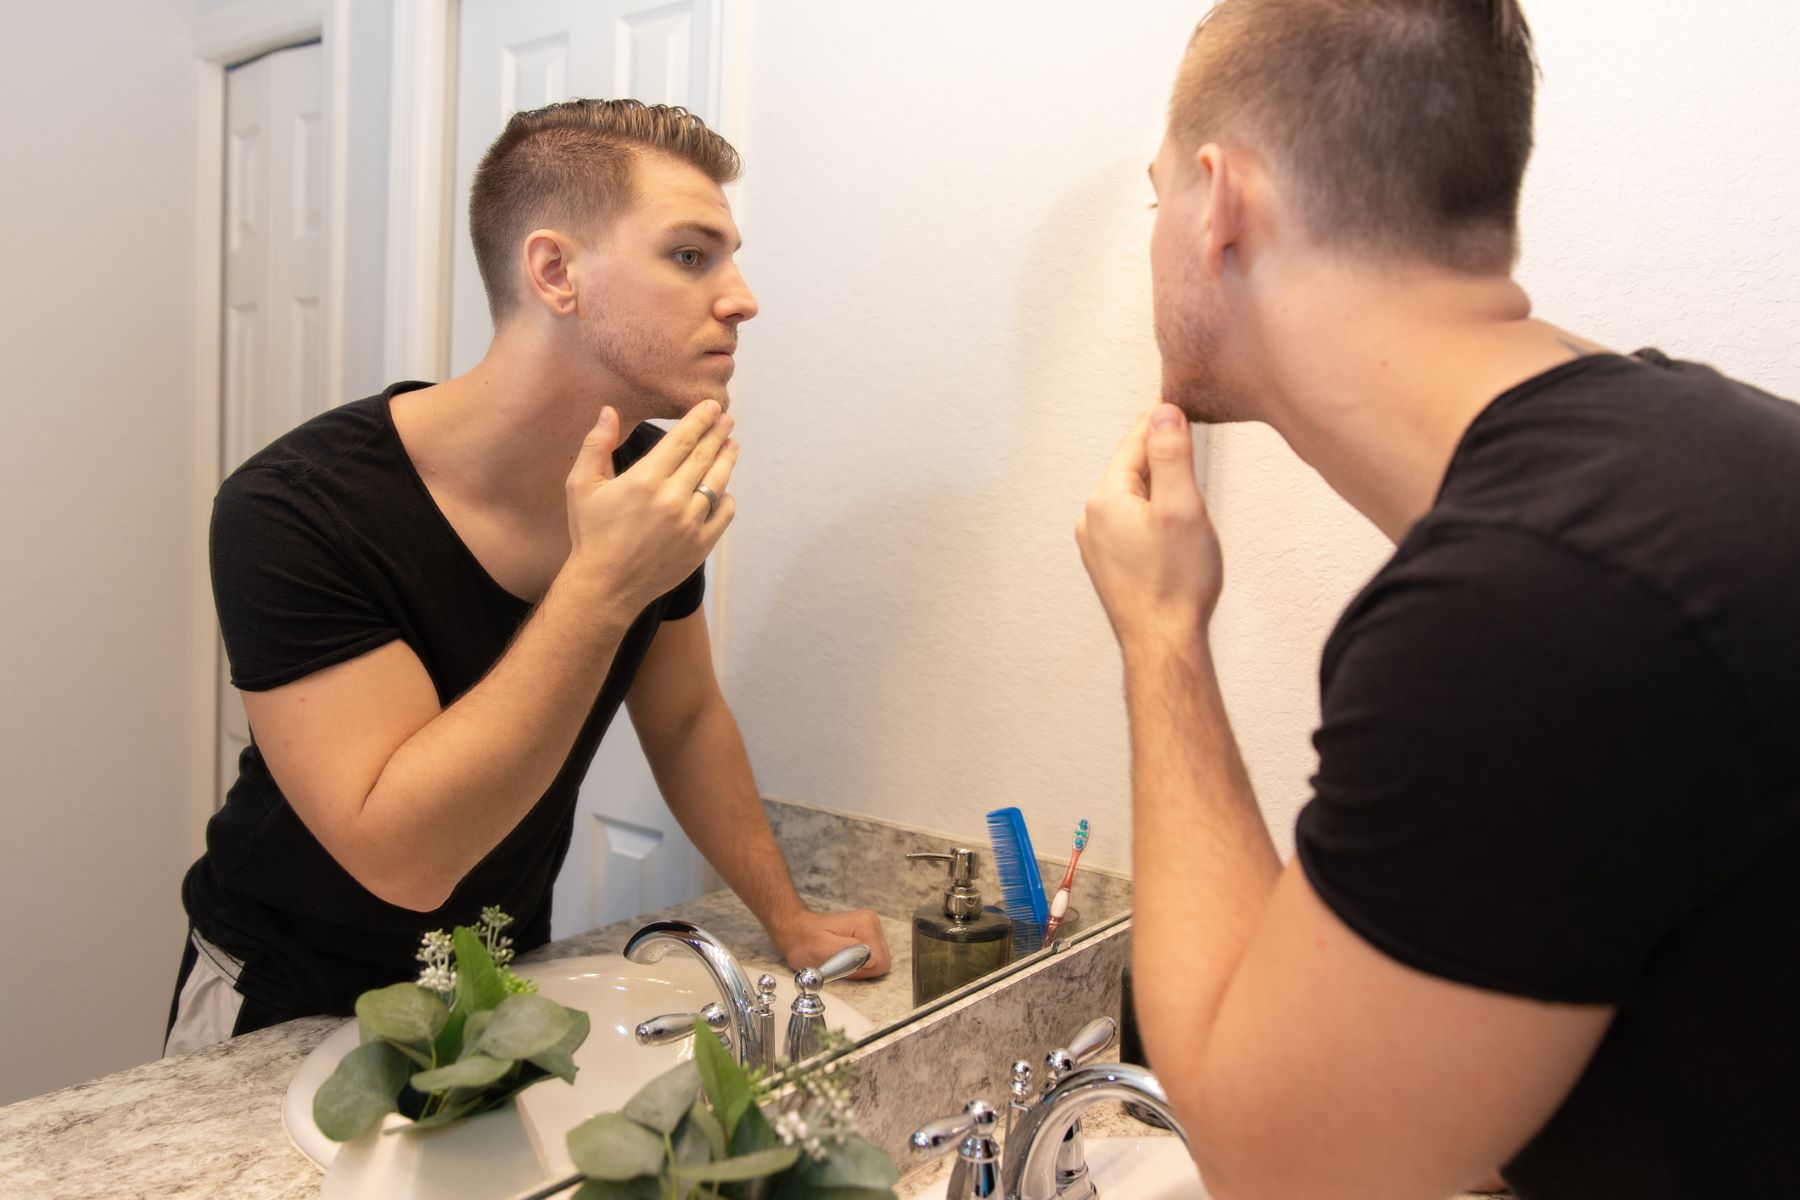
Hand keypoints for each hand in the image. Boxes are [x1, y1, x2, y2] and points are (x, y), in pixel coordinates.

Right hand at [563, 401, 738, 612]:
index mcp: (644, 480)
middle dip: (718, 433)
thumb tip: (608, 411)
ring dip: (727, 459)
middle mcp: (672, 499)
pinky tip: (724, 488)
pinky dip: (727, 498)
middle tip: (727, 419)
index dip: (700, 420)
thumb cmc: (591, 533)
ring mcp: (690, 523)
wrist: (605, 586)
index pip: (682, 439)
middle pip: (705, 456)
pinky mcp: (700, 545)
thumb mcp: (581, 485)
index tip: (712, 406)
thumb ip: (596, 445)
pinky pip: (724, 514)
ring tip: (732, 444)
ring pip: (718, 482)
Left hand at [774, 909, 891, 979]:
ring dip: (859, 968)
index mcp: (865, 923)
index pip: (879, 962)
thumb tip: (873, 959)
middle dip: (860, 970)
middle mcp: (872, 922)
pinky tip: (844, 958)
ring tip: (839, 960)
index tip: (839, 964)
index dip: (859, 970)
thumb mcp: (821, 948)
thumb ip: (848, 953)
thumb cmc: (805, 942)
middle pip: (882, 962)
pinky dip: (859, 965)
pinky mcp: (869, 936)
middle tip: (838, 963)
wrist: (798, 932)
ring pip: (878, 963)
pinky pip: (873, 960)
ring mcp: (872, 928)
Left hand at [1076, 403, 1222, 654]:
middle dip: (1159, 454)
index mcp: (1106, 498)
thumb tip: (1163, 413)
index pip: (1135, 443)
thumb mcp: (1182, 507)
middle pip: (1131, 469)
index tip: (1175, 399)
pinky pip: (1128, 523)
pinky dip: (1148, 513)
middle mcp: (1092, 518)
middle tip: (1184, 430)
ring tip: (1182, 478)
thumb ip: (1172, 455)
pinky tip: (1169, 523)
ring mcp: (1096, 544)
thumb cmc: (1176, 582)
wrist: (1162, 643)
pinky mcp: (1107, 565)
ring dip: (1155, 486)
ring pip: (1130, 498)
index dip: (1160, 420)